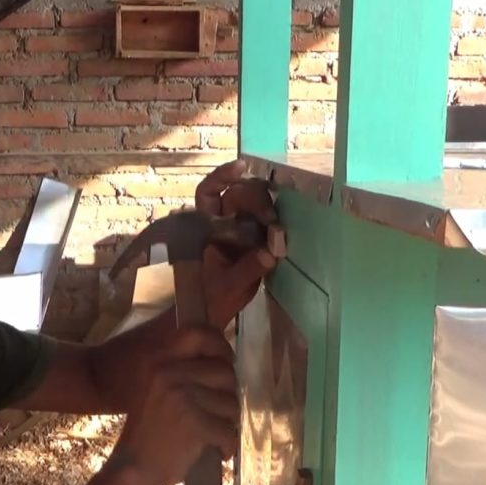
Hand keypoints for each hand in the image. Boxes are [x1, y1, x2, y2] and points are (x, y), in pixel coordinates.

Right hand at [109, 325, 239, 484]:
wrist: (134, 470)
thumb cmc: (149, 434)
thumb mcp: (160, 393)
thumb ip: (183, 375)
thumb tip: (225, 363)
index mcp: (160, 363)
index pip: (201, 335)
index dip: (222, 348)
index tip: (228, 365)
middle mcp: (169, 374)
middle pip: (224, 373)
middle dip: (229, 396)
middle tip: (222, 415)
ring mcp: (181, 397)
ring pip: (230, 403)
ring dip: (229, 423)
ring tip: (217, 436)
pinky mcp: (194, 422)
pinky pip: (227, 430)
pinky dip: (228, 445)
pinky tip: (220, 452)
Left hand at [195, 159, 279, 327]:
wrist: (210, 317)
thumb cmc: (209, 299)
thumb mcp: (226, 287)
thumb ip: (247, 269)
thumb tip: (269, 253)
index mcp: (204, 227)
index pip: (209, 191)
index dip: (223, 175)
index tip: (243, 168)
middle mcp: (221, 224)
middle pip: (238, 195)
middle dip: (256, 199)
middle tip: (270, 218)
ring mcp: (238, 232)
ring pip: (254, 208)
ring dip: (267, 212)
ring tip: (276, 229)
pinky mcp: (254, 243)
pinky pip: (266, 227)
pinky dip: (274, 228)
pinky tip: (281, 235)